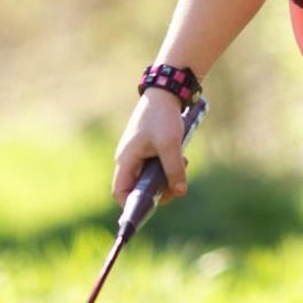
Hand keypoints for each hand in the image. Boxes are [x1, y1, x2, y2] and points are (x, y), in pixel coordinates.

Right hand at [112, 90, 190, 204]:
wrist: (165, 92)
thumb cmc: (162, 117)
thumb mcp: (170, 145)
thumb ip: (174, 170)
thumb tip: (180, 192)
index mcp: (126, 159)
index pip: (120, 192)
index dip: (130, 205)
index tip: (148, 210)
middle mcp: (128, 159)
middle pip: (137, 188)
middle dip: (157, 192)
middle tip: (176, 187)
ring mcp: (138, 154)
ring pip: (149, 178)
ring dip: (166, 179)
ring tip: (182, 166)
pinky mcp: (148, 149)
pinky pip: (156, 167)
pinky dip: (168, 168)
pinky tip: (182, 159)